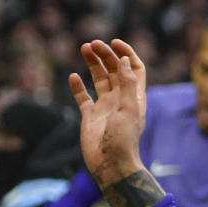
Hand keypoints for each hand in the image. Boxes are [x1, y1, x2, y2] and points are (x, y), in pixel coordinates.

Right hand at [69, 39, 147, 188]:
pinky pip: (83, 97)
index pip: (134, 68)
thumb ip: (126, 84)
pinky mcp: (90, 116)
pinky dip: (78, 86)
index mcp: (134, 97)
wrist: (111, 164)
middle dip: (106, 55)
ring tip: (84, 48)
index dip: (126, 54)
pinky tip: (73, 76)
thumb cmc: (124, 139)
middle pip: (115, 70)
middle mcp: (120, 99)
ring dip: (93, 64)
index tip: (114, 42)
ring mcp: (105, 107)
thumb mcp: (128, 109)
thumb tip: (124, 60)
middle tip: (93, 44)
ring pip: (99, 79)